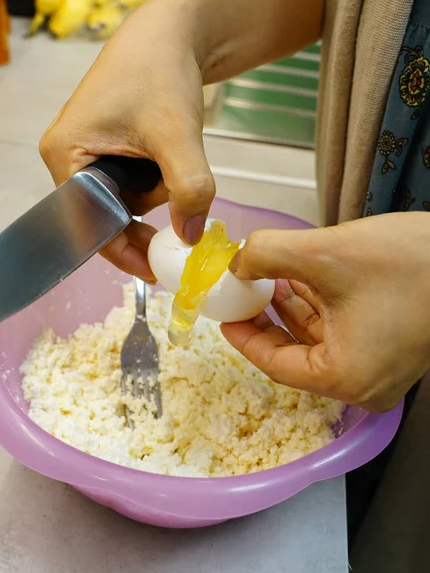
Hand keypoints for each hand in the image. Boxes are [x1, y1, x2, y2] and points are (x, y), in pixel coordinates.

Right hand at [39, 0, 324, 280]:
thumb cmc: (161, 72)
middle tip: (179, 233)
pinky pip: (131, 184)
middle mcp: (68, 159)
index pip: (88, 224)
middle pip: (105, 217)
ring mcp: (88, 154)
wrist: (172, 34)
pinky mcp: (109, 150)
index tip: (155, 271)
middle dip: (145, 220)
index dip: (122, 251)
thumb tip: (190, 238)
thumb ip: (188, 189)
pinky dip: (156, 183)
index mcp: (64, 155)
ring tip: (173, 160)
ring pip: (123, 202)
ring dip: (155, 196)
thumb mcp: (177, 135)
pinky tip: (170, 161)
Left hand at [221, 212, 429, 411]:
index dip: (244, 335)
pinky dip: (317, 302)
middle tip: (241, 287)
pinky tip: (299, 274)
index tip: (224, 311)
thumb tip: (237, 260)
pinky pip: (340, 327)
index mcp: (345, 377)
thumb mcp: (326, 254)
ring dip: (290, 303)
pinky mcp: (389, 343)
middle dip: (265, 314)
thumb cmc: (413, 263)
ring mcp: (379, 364)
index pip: (274, 364)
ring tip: (267, 272)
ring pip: (316, 336)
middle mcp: (362, 381)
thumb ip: (268, 255)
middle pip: (294, 350)